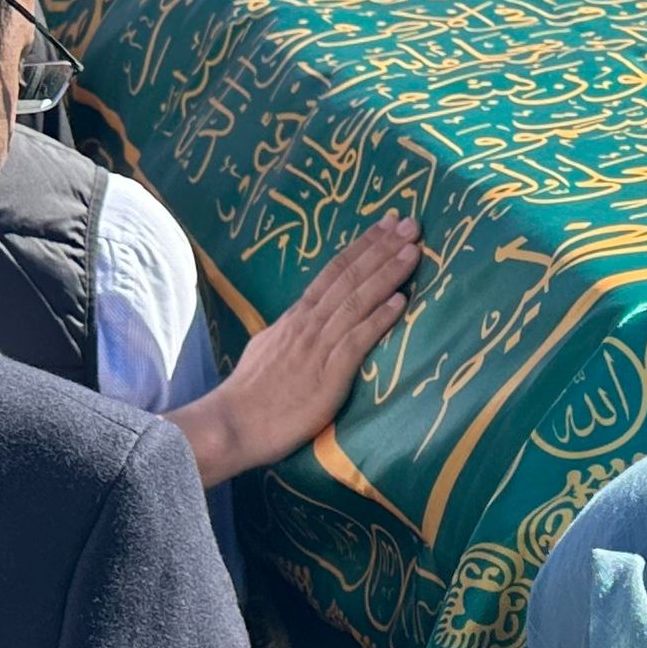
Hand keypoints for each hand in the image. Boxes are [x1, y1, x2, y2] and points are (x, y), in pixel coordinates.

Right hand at [173, 215, 422, 484]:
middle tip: (411, 223)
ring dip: (387, 274)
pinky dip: (379, 318)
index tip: (387, 225)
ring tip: (413, 251)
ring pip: (357, 301)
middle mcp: (308, 324)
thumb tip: (303, 317)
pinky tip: (400, 301)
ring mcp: (318, 347)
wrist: (233, 423)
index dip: (362, 247)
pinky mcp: (328, 374)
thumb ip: (291, 330)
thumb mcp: (269, 347)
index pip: (333, 272)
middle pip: (349, 277)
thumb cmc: (251, 393)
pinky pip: (357, 340)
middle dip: (382, 248)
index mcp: (296, 317)